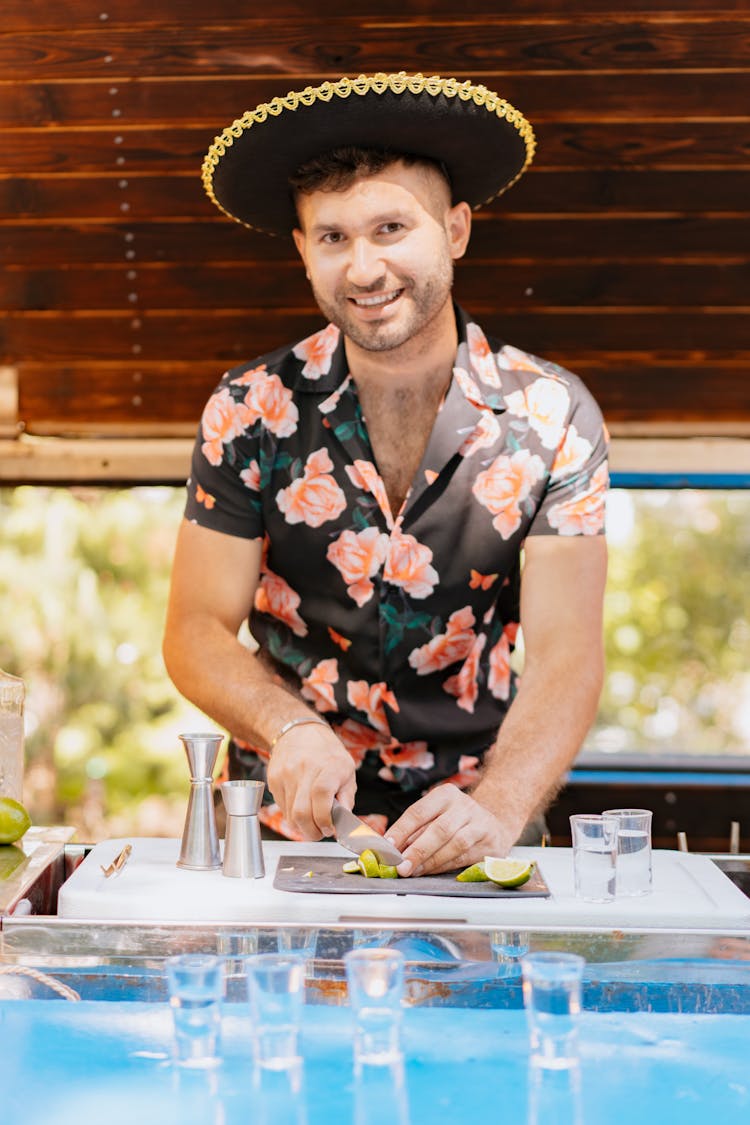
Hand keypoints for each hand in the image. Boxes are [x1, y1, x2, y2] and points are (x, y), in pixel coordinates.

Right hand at [266, 723, 355, 839]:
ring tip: (311, 823)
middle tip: (320, 833)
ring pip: (290, 815)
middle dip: (311, 832)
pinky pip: (281, 808)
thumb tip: (344, 822)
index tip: (329, 828)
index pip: (321, 796)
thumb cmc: (326, 753)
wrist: (298, 732)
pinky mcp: (273, 779)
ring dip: (302, 827)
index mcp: (329, 766)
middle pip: (301, 812)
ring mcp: (286, 774)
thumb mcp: (347, 770)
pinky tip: (301, 810)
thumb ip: (346, 798)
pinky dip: (292, 816)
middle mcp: (305, 769)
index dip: (324, 819)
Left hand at [386, 785, 511, 876]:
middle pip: (439, 829)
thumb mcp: (436, 816)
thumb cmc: (456, 820)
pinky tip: (430, 871)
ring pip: (455, 844)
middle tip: (401, 866)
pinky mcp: (490, 841)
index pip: (419, 811)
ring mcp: (480, 823)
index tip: (388, 845)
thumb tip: (392, 849)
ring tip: (414, 870)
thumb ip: (416, 831)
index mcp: (445, 794)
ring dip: (431, 860)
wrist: (493, 824)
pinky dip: (444, 866)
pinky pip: (464, 856)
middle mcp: (464, 806)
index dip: (402, 829)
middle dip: (418, 850)